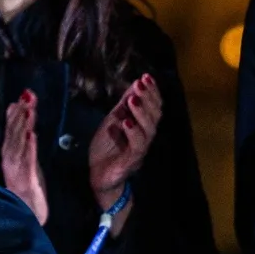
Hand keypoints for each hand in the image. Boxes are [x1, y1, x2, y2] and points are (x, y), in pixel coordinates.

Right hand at [0, 91, 47, 223]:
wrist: (27, 219)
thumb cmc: (25, 195)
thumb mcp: (24, 168)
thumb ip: (22, 148)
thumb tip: (22, 126)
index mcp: (12, 157)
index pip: (13, 132)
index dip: (17, 114)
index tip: (22, 96)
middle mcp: (12, 161)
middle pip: (15, 134)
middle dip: (20, 114)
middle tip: (26, 96)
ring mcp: (17, 171)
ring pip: (20, 144)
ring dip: (23, 126)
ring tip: (28, 110)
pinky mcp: (26, 181)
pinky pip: (28, 162)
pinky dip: (28, 148)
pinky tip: (31, 135)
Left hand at [88, 74, 161, 211]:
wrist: (98, 176)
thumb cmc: (107, 149)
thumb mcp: (113, 122)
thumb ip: (123, 106)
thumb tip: (134, 85)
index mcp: (142, 127)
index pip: (154, 107)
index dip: (152, 92)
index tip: (146, 77)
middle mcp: (145, 137)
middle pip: (156, 116)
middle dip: (149, 98)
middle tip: (140, 84)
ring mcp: (140, 150)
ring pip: (149, 130)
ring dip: (141, 112)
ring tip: (133, 99)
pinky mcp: (131, 161)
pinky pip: (138, 146)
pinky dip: (133, 133)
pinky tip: (126, 122)